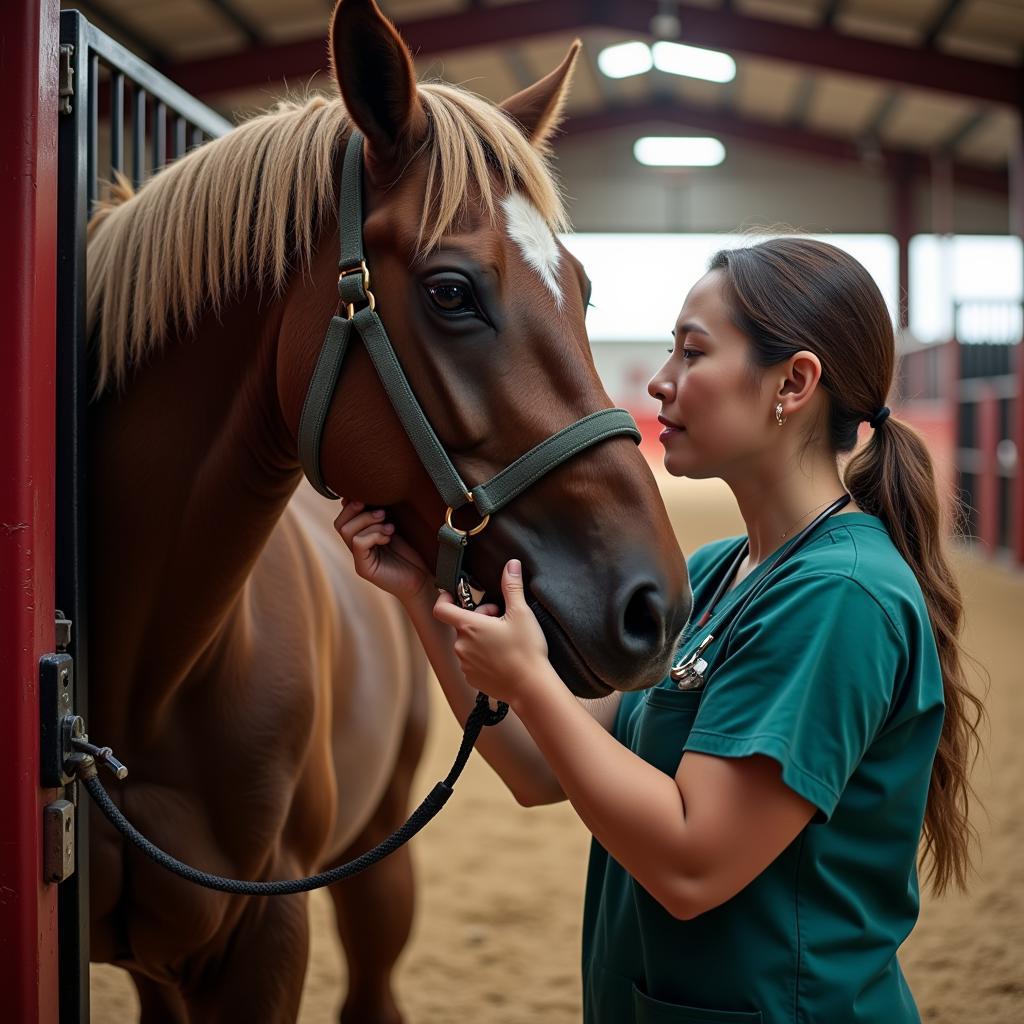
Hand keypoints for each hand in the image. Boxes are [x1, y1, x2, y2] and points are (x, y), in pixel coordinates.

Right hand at [333, 499, 430, 602]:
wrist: (424, 578)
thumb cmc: (415, 551)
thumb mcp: (397, 525)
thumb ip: (384, 512)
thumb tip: (375, 490)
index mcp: (363, 535)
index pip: (344, 516)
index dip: (352, 503)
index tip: (371, 497)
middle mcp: (357, 547)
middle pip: (339, 522)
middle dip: (358, 511)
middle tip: (382, 513)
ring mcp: (359, 558)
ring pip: (346, 530)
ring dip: (368, 522)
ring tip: (389, 525)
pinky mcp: (364, 568)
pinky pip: (357, 543)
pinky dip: (373, 535)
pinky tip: (388, 537)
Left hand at [432, 559, 552, 705]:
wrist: (531, 687)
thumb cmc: (526, 649)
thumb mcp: (521, 613)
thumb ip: (512, 587)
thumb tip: (511, 564)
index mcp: (469, 626)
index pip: (441, 608)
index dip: (444, 598)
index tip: (455, 594)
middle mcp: (461, 646)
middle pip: (462, 624)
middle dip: (479, 618)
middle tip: (501, 619)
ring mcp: (465, 664)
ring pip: (467, 642)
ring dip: (480, 637)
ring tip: (504, 640)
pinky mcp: (472, 678)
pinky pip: (472, 661)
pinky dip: (483, 655)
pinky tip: (502, 657)